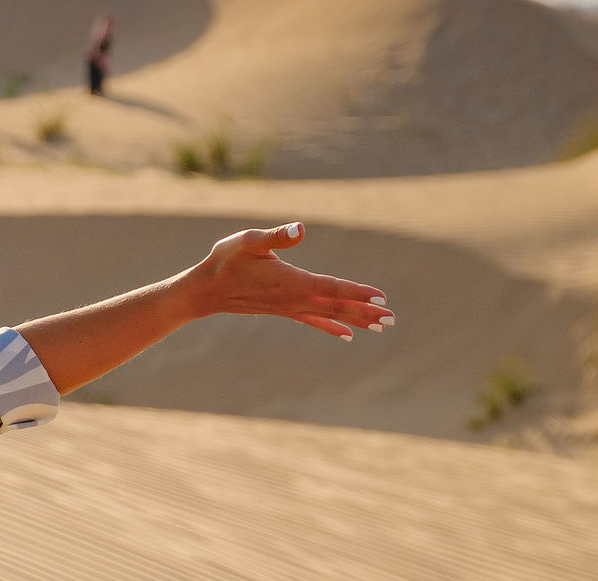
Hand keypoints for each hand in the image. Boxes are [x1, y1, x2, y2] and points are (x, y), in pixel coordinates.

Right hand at [181, 224, 391, 337]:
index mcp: (291, 281)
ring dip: (356, 320)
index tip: (381, 298)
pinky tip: (347, 334)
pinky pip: (314, 321)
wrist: (205, 290)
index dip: (356, 293)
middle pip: (337, 307)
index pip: (331, 288)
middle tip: (392, 319)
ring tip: (380, 327)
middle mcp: (294, 299)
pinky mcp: (284, 310)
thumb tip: (299, 228)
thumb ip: (275, 236)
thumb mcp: (248, 241)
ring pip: (330, 315)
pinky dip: (332, 326)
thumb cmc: (226, 261)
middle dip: (366, 312)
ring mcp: (290, 307)